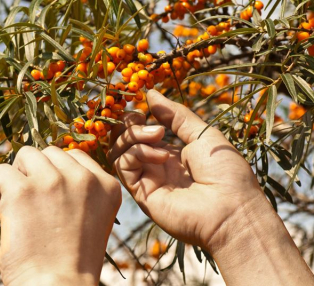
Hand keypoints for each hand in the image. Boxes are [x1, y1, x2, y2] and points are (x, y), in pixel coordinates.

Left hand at [0, 146, 120, 285]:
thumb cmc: (72, 258)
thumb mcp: (93, 216)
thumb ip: (80, 188)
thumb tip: (47, 164)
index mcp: (106, 185)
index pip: (75, 156)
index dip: (58, 173)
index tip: (53, 198)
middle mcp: (83, 178)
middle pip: (50, 152)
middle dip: (38, 171)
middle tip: (36, 202)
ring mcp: (54, 181)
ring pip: (26, 154)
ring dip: (20, 176)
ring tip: (20, 204)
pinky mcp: (23, 191)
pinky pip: (2, 172)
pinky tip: (6, 211)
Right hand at [108, 90, 313, 284]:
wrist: (232, 209)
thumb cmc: (226, 171)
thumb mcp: (202, 133)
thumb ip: (174, 114)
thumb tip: (150, 93)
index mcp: (171, 154)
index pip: (140, 133)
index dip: (135, 119)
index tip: (142, 108)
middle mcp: (155, 166)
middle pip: (123, 141)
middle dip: (128, 125)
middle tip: (140, 117)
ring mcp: (148, 179)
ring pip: (119, 152)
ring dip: (133, 135)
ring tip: (157, 134)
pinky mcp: (141, 193)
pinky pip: (124, 165)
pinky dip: (137, 152)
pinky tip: (161, 154)